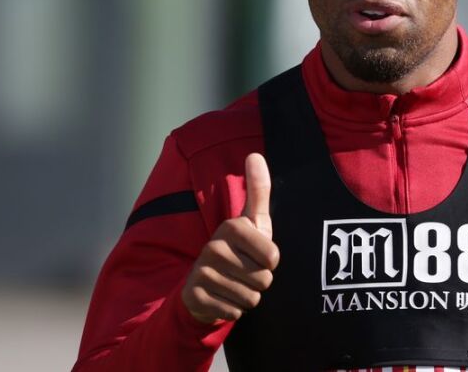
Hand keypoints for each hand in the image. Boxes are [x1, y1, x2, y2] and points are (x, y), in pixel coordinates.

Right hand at [181, 153, 279, 322]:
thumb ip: (258, 190)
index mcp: (232, 227)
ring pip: (250, 298)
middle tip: (244, 272)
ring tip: (234, 284)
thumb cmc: (238, 250)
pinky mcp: (195, 296)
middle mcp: (213, 247)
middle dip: (259, 282)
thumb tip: (255, 155)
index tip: (257, 256)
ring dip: (248, 296)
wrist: (203, 284)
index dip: (270, 262)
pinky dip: (233, 310)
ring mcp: (202, 272)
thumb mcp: (252, 221)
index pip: (272, 257)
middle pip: (263, 279)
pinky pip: (234, 311)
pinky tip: (223, 298)